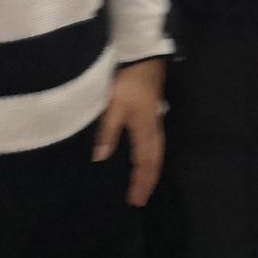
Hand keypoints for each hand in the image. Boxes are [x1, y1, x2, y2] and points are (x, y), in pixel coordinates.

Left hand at [95, 58, 165, 206]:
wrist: (144, 56)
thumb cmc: (128, 81)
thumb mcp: (114, 105)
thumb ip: (107, 132)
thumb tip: (100, 158)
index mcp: (145, 129)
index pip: (144, 162)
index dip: (140, 182)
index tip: (135, 200)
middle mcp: (154, 128)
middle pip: (155, 160)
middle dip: (148, 180)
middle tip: (141, 200)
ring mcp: (155, 120)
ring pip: (157, 152)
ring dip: (151, 170)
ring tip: (144, 185)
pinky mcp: (152, 114)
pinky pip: (155, 144)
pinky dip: (151, 158)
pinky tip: (145, 159)